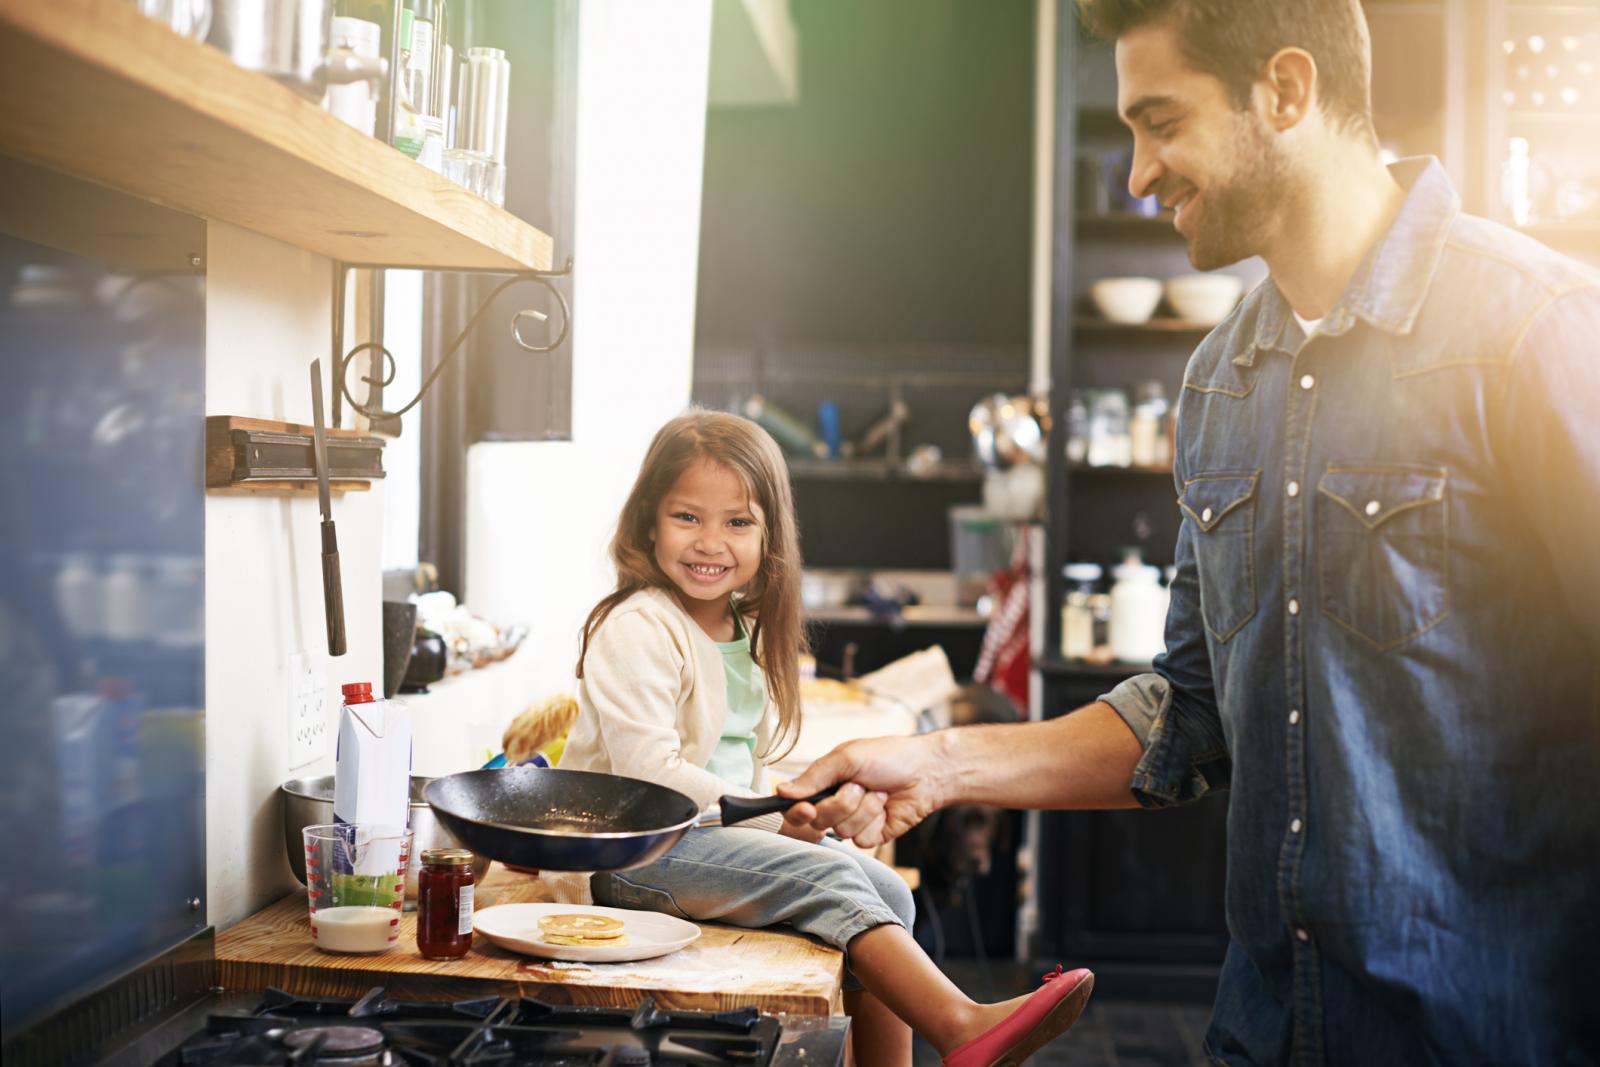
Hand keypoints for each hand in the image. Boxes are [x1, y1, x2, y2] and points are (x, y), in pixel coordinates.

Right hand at [775, 734, 945, 848]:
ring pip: (842, 831)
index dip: (796, 812)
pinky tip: (886, 806)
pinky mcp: (872, 836)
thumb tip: (781, 791)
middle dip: (840, 804)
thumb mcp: (846, 758)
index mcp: (823, 784)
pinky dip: (875, 819)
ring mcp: (853, 822)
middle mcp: (834, 805)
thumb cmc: (886, 756)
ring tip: (876, 792)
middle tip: (857, 786)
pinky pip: (861, 839)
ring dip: (863, 808)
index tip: (806, 809)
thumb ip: (813, 776)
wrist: (925, 770)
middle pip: (818, 821)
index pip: (795, 806)